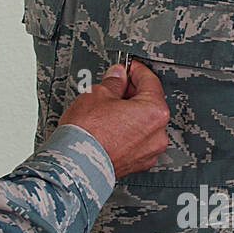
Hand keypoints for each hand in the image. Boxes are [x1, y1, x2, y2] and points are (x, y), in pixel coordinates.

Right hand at [59, 61, 169, 177]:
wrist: (76, 165)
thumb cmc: (87, 133)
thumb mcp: (97, 94)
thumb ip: (113, 82)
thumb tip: (117, 76)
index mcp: (154, 111)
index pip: (150, 81)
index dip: (136, 71)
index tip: (128, 67)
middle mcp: (158, 133)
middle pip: (149, 104)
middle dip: (132, 93)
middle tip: (114, 86)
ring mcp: (149, 151)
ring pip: (143, 124)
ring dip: (130, 114)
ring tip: (107, 109)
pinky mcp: (137, 164)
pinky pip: (137, 141)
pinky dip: (127, 132)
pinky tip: (109, 127)